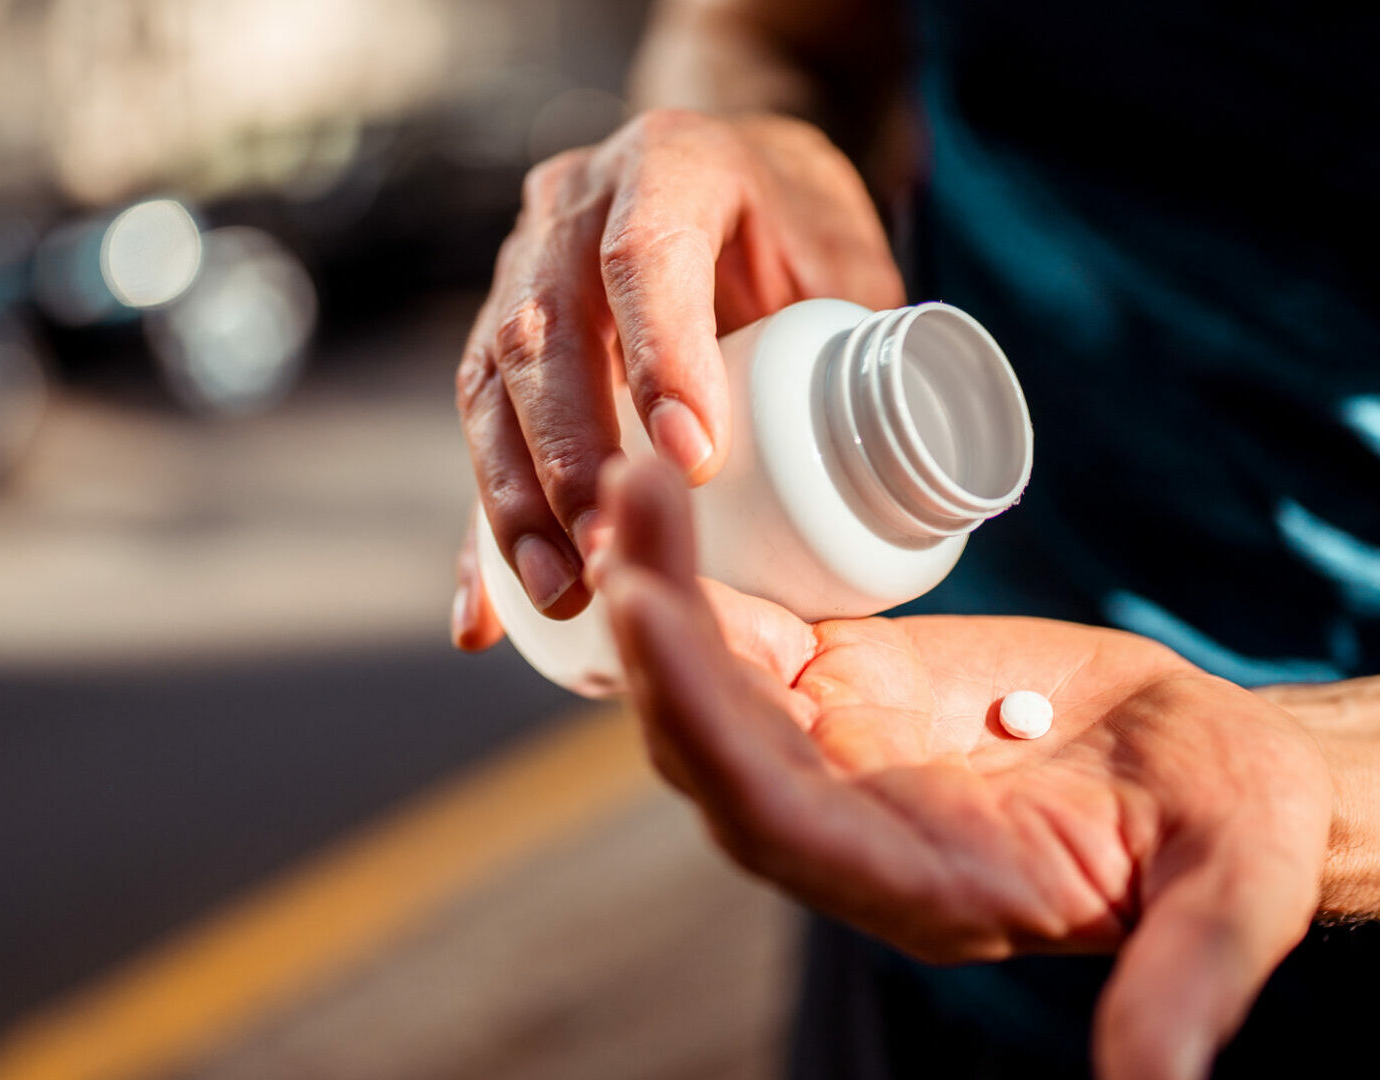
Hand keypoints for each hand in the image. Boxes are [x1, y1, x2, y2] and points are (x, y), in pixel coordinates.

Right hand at [451, 109, 902, 646]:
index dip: (661, 354)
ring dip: (516, 501)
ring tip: (562, 592)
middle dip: (568, 453)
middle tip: (611, 548)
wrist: (735, 182)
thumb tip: (899, 462)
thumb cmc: (797, 227)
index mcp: (668, 165)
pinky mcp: (497, 345)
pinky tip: (485, 616)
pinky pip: (479, 441)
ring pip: (490, 387)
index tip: (694, 461)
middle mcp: (571, 209)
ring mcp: (519, 272)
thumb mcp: (845, 253)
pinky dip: (482, 533)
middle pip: (543, 331)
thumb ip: (863, 338)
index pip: (645, 254)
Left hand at [593, 459, 1332, 1079]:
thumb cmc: (1231, 835)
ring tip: (635, 477)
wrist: (1212, 769)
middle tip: (626, 509)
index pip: (781, 824)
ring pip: (711, 688)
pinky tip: (665, 494)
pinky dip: (703, 576)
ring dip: (662, 593)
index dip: (712, 730)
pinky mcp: (844, 691)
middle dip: (660, 642)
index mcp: (921, 891)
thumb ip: (1188, 986)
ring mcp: (837, 758)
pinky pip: (748, 639)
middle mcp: (851, 833)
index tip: (656, 621)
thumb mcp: (1232, 897)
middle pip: (714, 749)